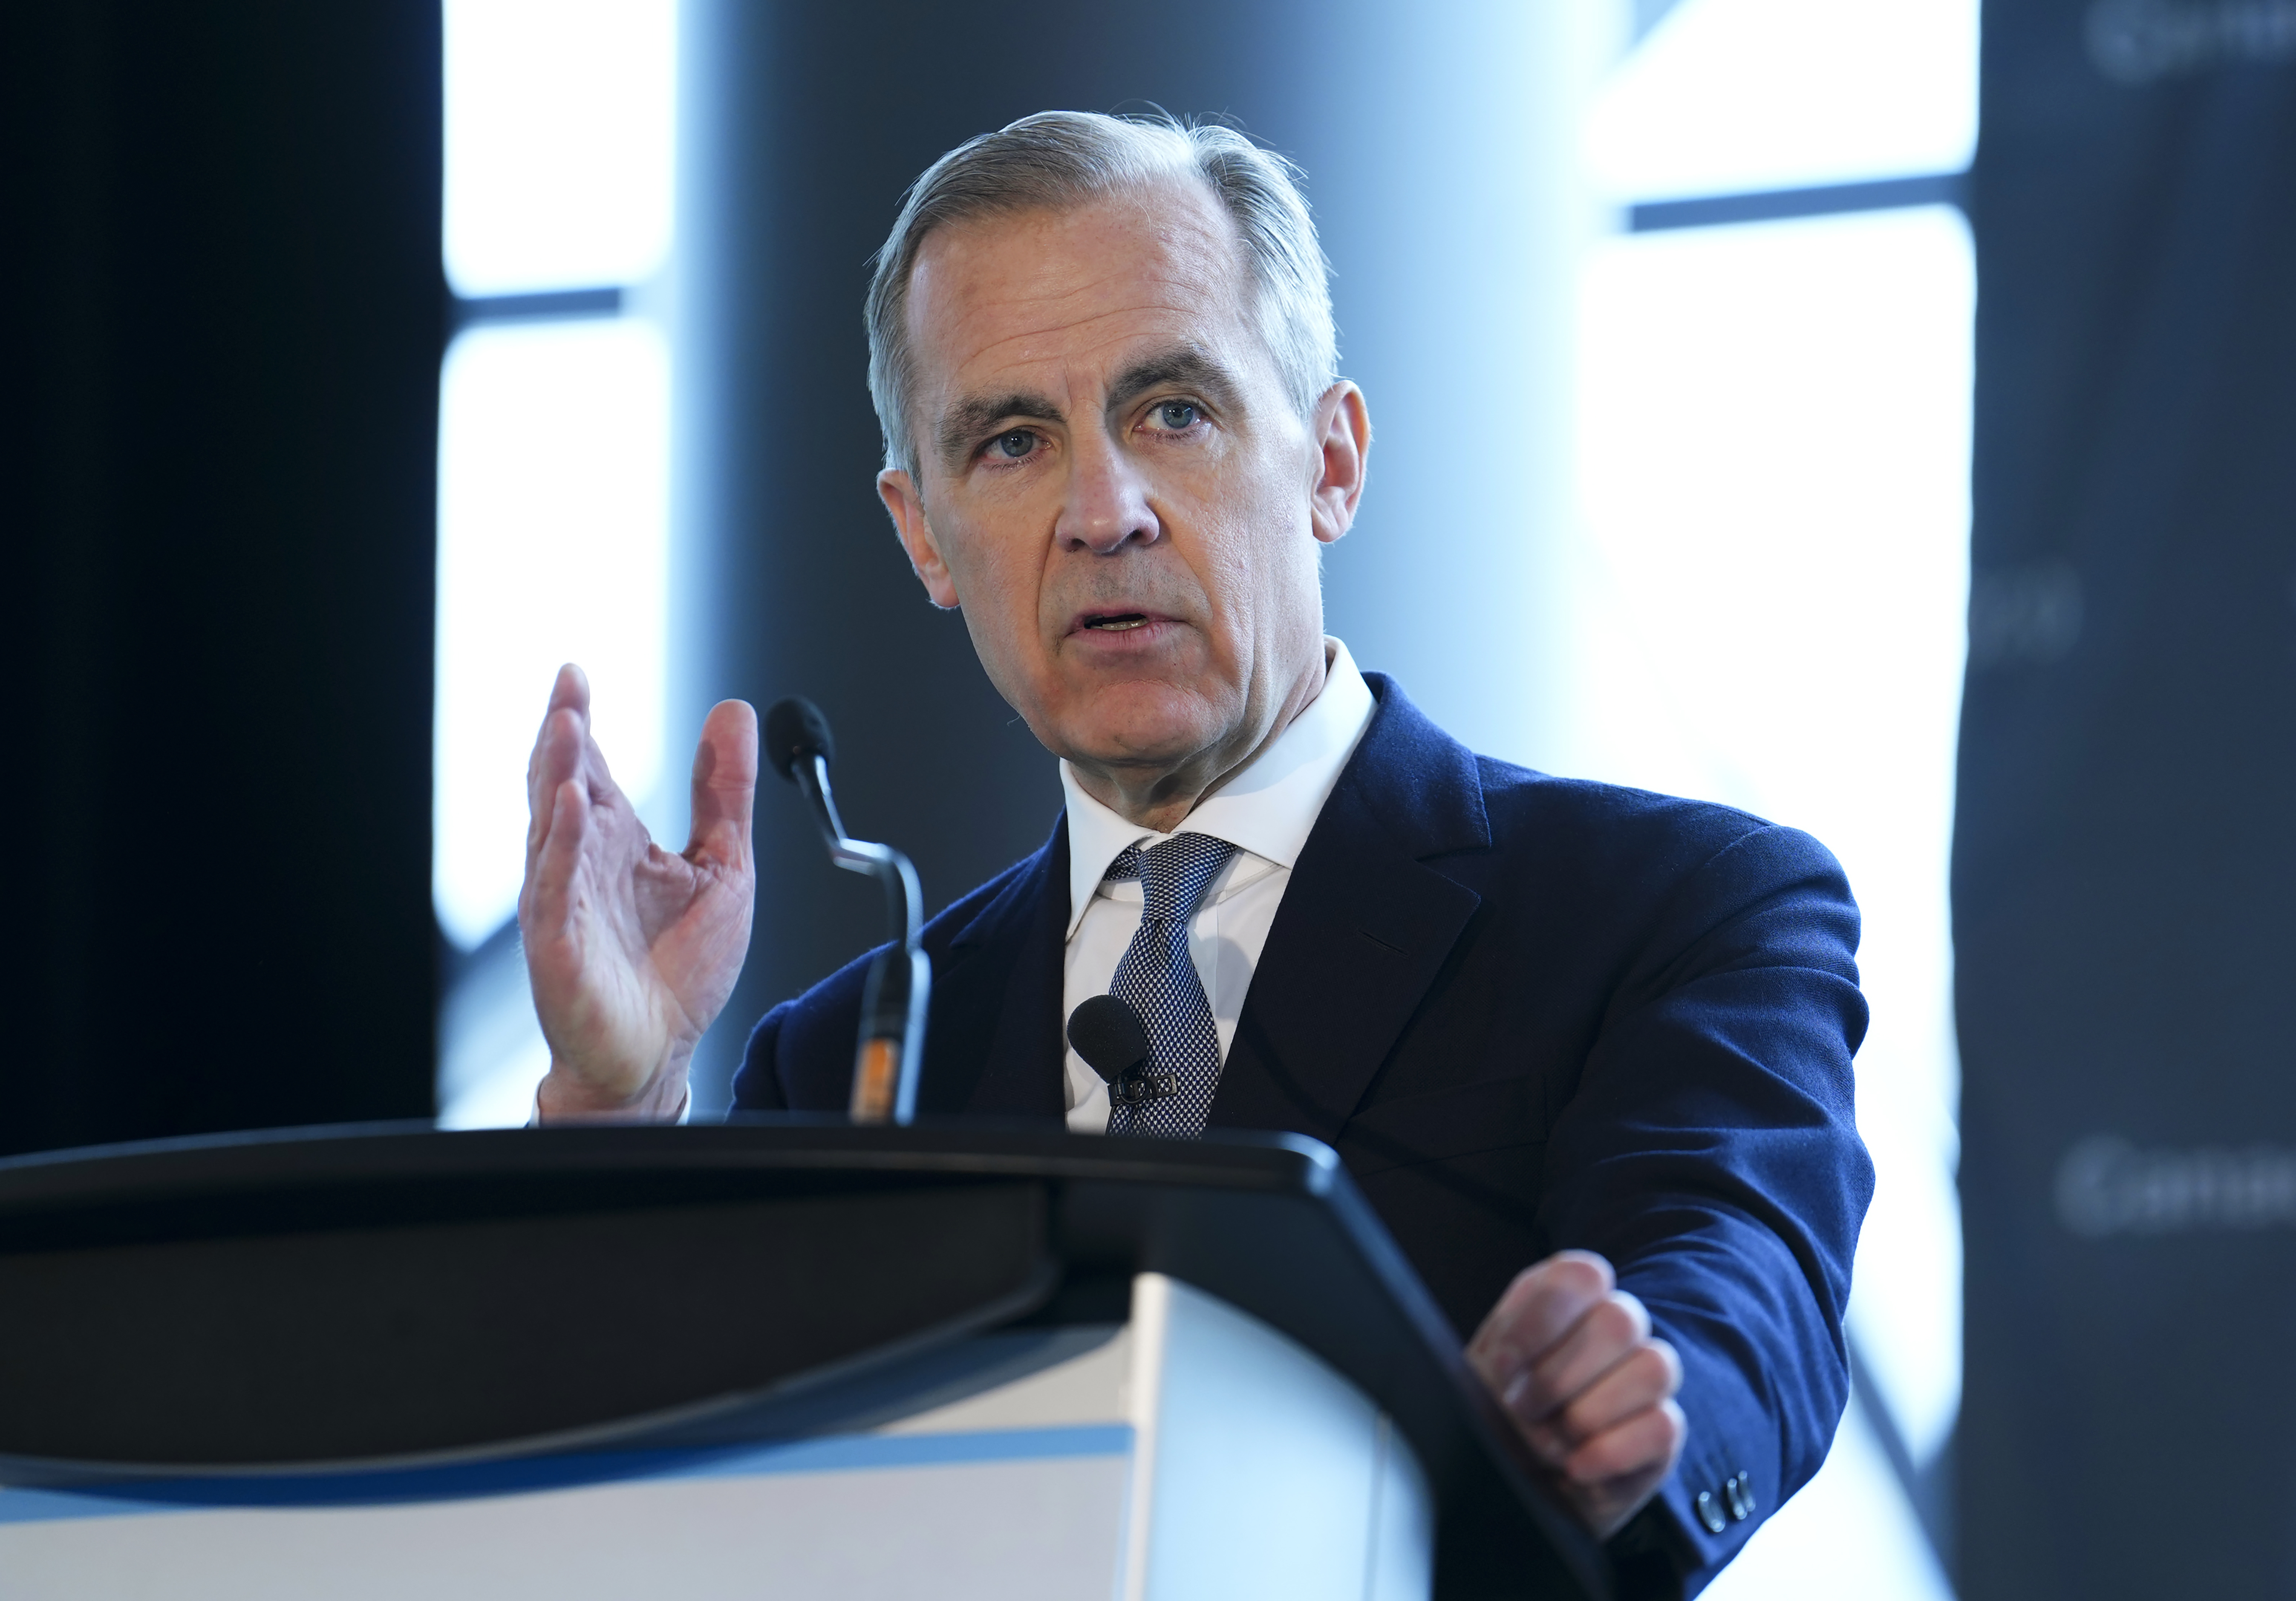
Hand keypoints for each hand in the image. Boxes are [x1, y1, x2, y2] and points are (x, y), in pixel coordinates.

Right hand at [520, 665, 757, 1119]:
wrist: (662, 1052)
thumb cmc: (680, 969)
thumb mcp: (724, 864)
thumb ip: (724, 793)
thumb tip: (733, 714)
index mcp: (615, 842)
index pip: (589, 767)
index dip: (579, 721)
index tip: (575, 675)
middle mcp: (582, 864)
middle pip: (561, 785)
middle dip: (562, 734)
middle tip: (568, 688)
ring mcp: (565, 903)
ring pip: (550, 828)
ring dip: (555, 775)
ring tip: (563, 725)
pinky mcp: (559, 947)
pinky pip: (554, 889)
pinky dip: (560, 847)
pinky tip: (569, 808)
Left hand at [1466, 1250, 1685, 1539]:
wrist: (1516, 1469)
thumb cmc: (1498, 1407)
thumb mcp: (1481, 1372)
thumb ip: (1496, 1354)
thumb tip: (1503, 1365)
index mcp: (1569, 1294)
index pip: (1580, 1277)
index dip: (1539, 1323)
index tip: (1504, 1365)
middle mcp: (1617, 1324)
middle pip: (1620, 1321)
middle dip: (1557, 1377)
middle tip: (1521, 1408)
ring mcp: (1646, 1376)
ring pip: (1654, 1368)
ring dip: (1587, 1414)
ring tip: (1546, 1443)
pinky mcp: (1662, 1430)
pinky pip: (1663, 1427)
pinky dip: (1612, 1452)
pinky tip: (1576, 1467)